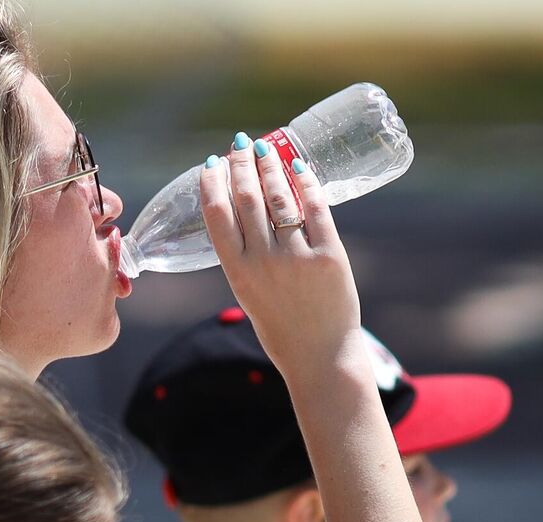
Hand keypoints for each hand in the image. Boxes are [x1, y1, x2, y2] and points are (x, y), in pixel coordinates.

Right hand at [199, 132, 364, 379]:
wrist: (320, 357)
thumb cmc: (282, 327)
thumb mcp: (249, 293)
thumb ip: (245, 257)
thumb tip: (246, 208)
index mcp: (237, 272)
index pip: (217, 215)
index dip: (213, 182)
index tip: (212, 161)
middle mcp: (263, 262)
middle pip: (247, 199)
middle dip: (242, 165)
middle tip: (242, 143)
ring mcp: (297, 258)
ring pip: (279, 199)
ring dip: (270, 167)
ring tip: (267, 149)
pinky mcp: (329, 256)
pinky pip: (316, 209)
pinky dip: (306, 183)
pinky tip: (299, 167)